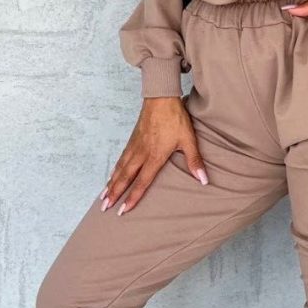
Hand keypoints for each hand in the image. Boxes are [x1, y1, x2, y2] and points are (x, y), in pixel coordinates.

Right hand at [100, 97, 207, 214]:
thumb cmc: (175, 118)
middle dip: (114, 194)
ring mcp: (134, 146)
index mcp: (154, 156)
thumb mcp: (188, 140)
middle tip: (104, 208)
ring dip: (111, 184)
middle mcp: (140, 153)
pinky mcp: (132, 139)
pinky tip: (112, 176)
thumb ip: (194, 161)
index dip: (132, 197)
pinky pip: (120, 159)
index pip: (142, 182)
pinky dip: (114, 170)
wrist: (160, 97)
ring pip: (120, 169)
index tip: (123, 210)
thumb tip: (204, 179)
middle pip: (125, 178)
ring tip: (103, 197)